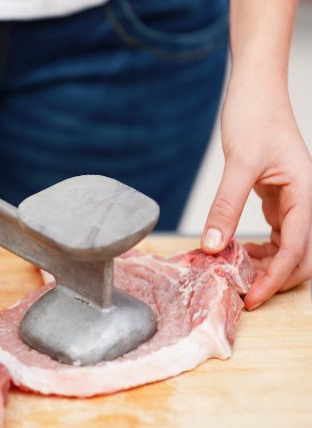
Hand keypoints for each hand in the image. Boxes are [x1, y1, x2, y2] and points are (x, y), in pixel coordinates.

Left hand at [201, 69, 311, 309]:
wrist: (256, 91)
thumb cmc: (255, 117)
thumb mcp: (239, 164)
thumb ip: (226, 206)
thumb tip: (212, 247)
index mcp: (307, 194)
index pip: (296, 249)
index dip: (275, 278)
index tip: (252, 298)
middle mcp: (306, 200)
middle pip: (302, 256)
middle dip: (277, 278)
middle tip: (246, 294)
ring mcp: (294, 200)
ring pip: (290, 247)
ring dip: (269, 266)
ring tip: (238, 276)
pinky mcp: (278, 197)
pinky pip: (277, 233)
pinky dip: (261, 248)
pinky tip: (238, 251)